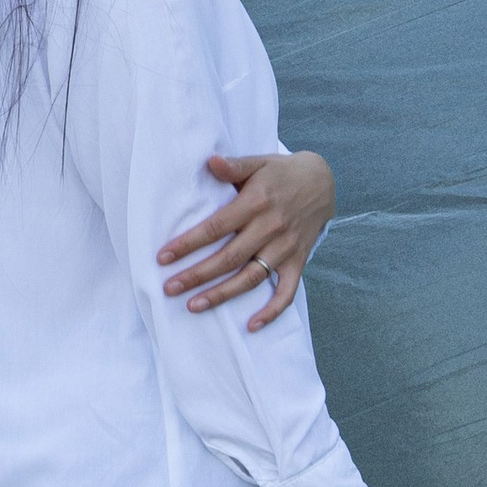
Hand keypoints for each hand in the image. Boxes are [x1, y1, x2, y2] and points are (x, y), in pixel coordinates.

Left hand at [157, 148, 334, 328]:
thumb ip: (233, 166)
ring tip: (193, 306)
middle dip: (197, 275)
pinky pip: (287, 291)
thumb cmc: (281, 173)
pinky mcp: (298, 261)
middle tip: (169, 288)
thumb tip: (210, 162)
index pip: (216, 227)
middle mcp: (271, 228)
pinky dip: (272, 311)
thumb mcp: (258, 162)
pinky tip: (251, 325)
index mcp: (257, 202)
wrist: (322, 182)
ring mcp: (286, 248)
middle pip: (229, 257)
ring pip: (251, 278)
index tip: (164, 257)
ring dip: (222, 295)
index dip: (189, 243)